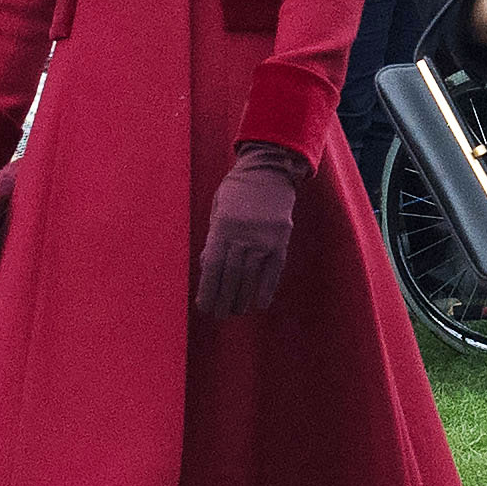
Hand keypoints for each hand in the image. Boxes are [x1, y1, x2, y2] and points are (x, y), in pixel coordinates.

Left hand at [195, 143, 307, 317]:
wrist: (269, 171)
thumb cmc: (238, 191)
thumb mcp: (218, 210)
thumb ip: (214, 239)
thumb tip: (208, 267)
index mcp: (223, 228)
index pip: (214, 267)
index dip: (208, 290)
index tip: (204, 306)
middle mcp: (244, 236)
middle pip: (231, 277)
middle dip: (223, 299)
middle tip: (218, 314)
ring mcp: (265, 239)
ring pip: (250, 277)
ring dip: (241, 298)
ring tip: (235, 311)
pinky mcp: (281, 241)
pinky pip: (272, 272)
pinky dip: (265, 290)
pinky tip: (258, 304)